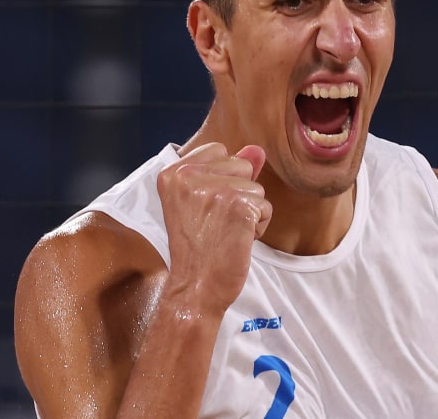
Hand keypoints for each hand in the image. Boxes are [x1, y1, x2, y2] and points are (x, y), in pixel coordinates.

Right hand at [156, 143, 271, 314]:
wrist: (195, 287)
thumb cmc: (198, 248)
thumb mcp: (202, 202)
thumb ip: (227, 171)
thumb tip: (256, 150)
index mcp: (172, 173)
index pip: (218, 149)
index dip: (223, 178)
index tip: (206, 207)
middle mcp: (189, 176)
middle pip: (241, 164)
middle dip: (239, 193)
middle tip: (216, 222)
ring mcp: (214, 190)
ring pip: (256, 187)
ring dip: (249, 212)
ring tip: (225, 232)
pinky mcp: (238, 206)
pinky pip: (265, 206)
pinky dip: (258, 226)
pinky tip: (237, 240)